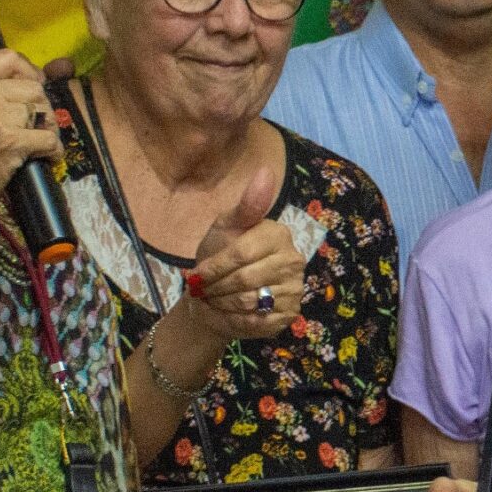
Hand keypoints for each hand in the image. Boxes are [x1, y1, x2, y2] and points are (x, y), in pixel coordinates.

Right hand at [0, 50, 58, 229]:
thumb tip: (31, 80)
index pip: (8, 57)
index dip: (29, 72)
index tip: (33, 88)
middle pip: (33, 86)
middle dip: (41, 107)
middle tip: (35, 126)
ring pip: (44, 111)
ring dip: (48, 129)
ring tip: (37, 143)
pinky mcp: (10, 141)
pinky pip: (49, 138)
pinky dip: (53, 151)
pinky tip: (44, 159)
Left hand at [183, 167, 303, 340]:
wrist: (216, 297)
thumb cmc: (219, 257)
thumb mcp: (226, 228)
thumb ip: (246, 205)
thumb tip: (266, 170)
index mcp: (278, 235)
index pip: (241, 253)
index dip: (214, 267)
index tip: (195, 274)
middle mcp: (293, 261)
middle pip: (244, 280)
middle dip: (216, 288)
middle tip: (204, 290)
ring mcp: (295, 289)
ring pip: (249, 302)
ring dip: (223, 304)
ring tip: (215, 299)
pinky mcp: (290, 314)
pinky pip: (258, 321)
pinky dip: (236, 320)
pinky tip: (230, 313)